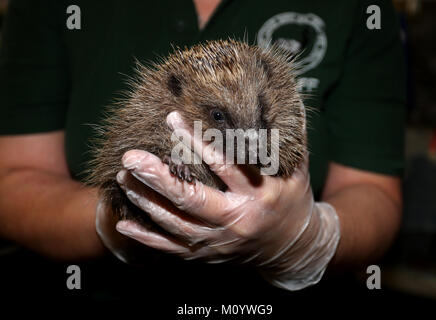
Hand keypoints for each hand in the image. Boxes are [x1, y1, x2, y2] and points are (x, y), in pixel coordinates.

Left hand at [113, 112, 339, 289]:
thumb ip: (290, 137)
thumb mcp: (298, 170)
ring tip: (124, 178)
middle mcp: (236, 220)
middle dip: (158, 178)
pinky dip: (147, 238)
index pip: (224, 165)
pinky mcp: (207, 254)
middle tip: (131, 157)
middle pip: (191, 199)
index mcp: (259, 194)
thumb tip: (289, 96)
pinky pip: (172, 249)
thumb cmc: (292, 201)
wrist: (293, 248)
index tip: (172, 119)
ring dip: (147, 201)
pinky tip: (124, 224)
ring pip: (176, 223)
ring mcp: (219, 241)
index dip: (196, 142)